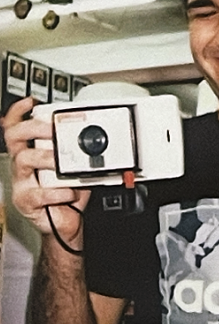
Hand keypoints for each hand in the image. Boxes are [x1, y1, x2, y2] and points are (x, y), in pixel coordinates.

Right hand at [2, 98, 89, 244]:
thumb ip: (81, 151)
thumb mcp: (76, 166)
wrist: (67, 221)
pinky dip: (57, 191)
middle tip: (50, 129)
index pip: (17, 128)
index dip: (19, 112)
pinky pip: (38, 194)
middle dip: (33, 128)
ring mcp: (22, 183)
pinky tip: (69, 192)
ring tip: (61, 161)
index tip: (31, 102)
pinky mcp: (26, 202)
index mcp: (32, 152)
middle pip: (15, 137)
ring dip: (46, 157)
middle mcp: (22, 165)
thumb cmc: (70, 191)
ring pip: (23, 160)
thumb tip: (98, 135)